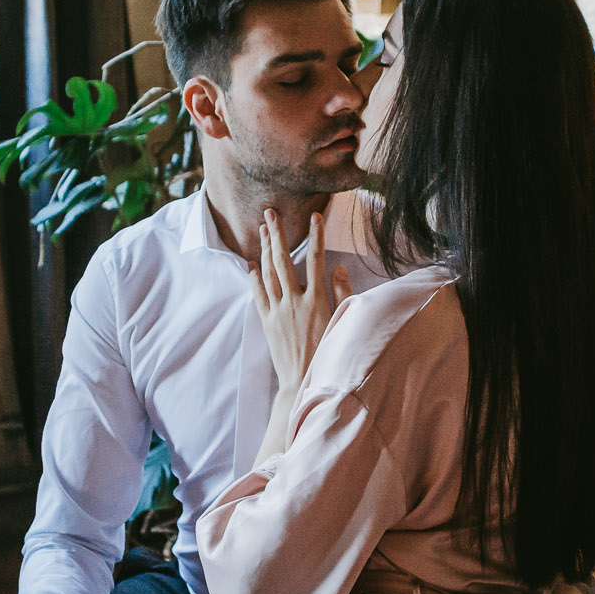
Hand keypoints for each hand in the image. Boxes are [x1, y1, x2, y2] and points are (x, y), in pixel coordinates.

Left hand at [250, 207, 351, 395]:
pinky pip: (258, 295)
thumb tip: (338, 268)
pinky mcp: (267, 322)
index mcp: (317, 299)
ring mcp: (279, 311)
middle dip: (277, 234)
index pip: (317, 259)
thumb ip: (342, 293)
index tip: (315, 215)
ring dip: (265, 249)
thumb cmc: (329, 352)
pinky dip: (254, 278)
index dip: (316, 236)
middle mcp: (295, 301)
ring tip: (262, 229)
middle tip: (270, 212)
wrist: (304, 381)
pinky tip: (251, 265)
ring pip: (269, 273)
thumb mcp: (342, 321)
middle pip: (284, 260)